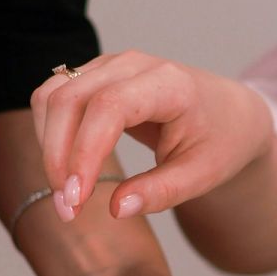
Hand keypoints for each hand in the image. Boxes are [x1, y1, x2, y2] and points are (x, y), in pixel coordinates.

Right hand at [31, 50, 272, 220]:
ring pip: (52, 96)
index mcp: (169, 84)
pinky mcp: (95, 77)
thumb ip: (161, 192)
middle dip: (58, 158)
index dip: (85, 153)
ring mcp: (109, 66)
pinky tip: (65, 172)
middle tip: (68, 210)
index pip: (109, 107)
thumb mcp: (202, 175)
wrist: (228, 113)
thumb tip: (116, 209)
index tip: (77, 199)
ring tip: (67, 198)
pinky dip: (50, 136)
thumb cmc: (220, 141)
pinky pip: (54, 98)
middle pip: (69, 99)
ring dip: (48, 148)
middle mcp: (132, 65)